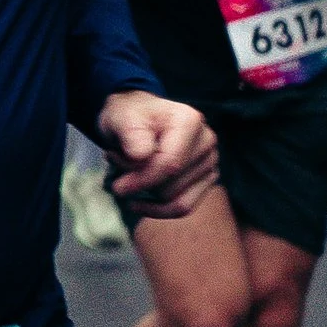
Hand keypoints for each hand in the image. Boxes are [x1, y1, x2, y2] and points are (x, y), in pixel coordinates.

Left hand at [96, 89, 218, 218]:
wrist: (135, 120)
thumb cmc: (129, 117)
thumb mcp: (121, 118)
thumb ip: (131, 135)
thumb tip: (140, 156)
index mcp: (189, 121)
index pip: (170, 164)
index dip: (142, 180)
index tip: (117, 187)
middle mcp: (206, 141)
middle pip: (171, 185)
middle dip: (140, 181)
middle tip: (118, 162)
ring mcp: (209, 162)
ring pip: (175, 199)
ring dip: (145, 192)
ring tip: (129, 170)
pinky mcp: (206, 179)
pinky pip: (184, 207)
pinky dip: (158, 209)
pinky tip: (138, 202)